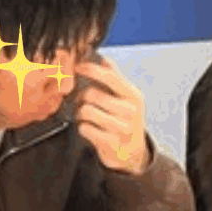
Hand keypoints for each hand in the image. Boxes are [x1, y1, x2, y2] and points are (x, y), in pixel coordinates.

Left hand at [74, 54, 150, 173]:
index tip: (78, 66)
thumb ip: (115, 78)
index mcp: (133, 96)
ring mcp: (121, 128)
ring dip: (80, 113)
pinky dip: (82, 127)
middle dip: (82, 97)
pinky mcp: (110, 143)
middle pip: (92, 94)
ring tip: (86, 115)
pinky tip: (90, 128)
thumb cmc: (126, 120)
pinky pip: (85, 128)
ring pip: (86, 111)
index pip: (110, 77)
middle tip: (81, 101)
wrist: (132, 152)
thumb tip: (104, 58)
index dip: (91, 69)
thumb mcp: (126, 98)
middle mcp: (130, 111)